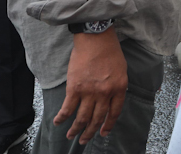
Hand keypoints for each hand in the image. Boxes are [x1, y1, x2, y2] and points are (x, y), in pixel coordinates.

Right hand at [54, 28, 127, 143]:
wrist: (96, 39)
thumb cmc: (110, 51)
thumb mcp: (122, 70)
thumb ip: (117, 86)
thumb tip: (112, 99)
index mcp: (119, 88)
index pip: (114, 113)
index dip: (108, 125)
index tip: (103, 133)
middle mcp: (105, 94)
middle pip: (97, 119)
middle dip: (90, 132)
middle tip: (84, 140)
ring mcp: (89, 92)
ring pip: (82, 118)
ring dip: (76, 129)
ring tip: (71, 136)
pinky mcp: (75, 88)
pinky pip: (68, 108)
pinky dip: (62, 117)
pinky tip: (58, 122)